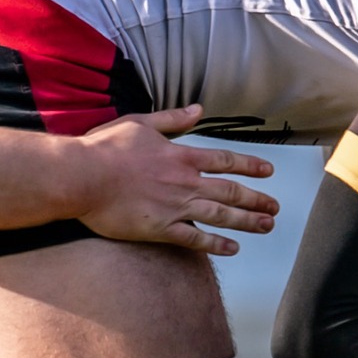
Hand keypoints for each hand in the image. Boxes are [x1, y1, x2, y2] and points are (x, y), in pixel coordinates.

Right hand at [74, 106, 277, 254]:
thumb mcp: (140, 123)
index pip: (225, 160)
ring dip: (246, 221)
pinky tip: (232, 248)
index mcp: (180, 155)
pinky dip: (216, 244)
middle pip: (230, 191)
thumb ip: (172, 119)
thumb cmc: (105, 148)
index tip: (268, 171)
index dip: (249, 165)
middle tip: (274, 207)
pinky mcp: (160, 229)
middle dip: (256, 199)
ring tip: (265, 226)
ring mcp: (175, 207)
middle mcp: (185, 182)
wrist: (82, 176)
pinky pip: (195, 239)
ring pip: (220, 215)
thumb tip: (198, 110)